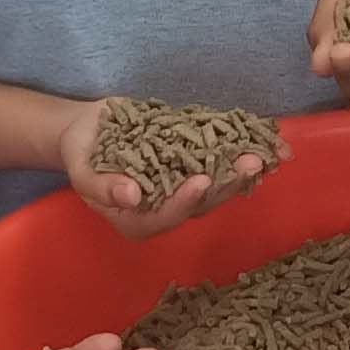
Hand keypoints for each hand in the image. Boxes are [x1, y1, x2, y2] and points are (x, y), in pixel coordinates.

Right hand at [55, 99, 274, 240]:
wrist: (87, 130)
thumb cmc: (80, 156)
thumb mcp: (82, 172)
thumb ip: (103, 188)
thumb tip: (131, 196)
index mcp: (141, 220)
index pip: (168, 215)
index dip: (185, 200)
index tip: (200, 181)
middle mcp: (168, 206)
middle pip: (203, 201)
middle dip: (228, 182)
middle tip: (251, 163)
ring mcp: (183, 184)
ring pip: (219, 181)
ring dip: (244, 168)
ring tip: (270, 153)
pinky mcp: (193, 162)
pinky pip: (220, 157)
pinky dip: (242, 148)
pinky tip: (268, 140)